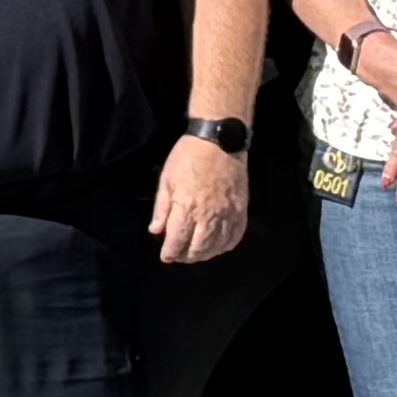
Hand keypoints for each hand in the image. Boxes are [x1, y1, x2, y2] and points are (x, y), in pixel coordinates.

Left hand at [150, 134, 248, 267]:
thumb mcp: (167, 179)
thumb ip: (161, 208)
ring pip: (217, 246)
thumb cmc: (187, 156)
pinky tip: (218, 246)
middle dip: (186, 257)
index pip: (177, 241)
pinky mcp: (241, 209)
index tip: (165, 256)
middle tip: (179, 256)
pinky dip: (226, 246)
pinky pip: (235, 236)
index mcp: (187, 208)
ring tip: (196, 254)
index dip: (170, 253)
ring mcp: (227, 214)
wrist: (219, 140)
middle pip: (198, 249)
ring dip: (205, 254)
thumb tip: (156, 231)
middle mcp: (208, 216)